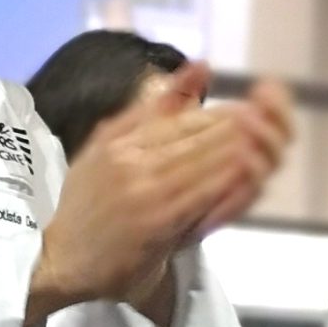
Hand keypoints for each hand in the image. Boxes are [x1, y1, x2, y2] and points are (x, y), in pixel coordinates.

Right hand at [32, 65, 294, 318]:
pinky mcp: (155, 222)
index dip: (221, 115)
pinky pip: (201, 196)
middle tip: (269, 121)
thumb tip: (201, 65)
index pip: (182, 119)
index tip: (251, 111)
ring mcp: (144, 191)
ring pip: (204, 163)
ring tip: (267, 141)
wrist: (59, 261)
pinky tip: (251, 174)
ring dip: (239, 149)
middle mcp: (131, 161)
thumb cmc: (84, 205)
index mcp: (120, 140)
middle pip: (198, 138)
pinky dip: (228, 182)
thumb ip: (152, 109)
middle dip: (237, 127)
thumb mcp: (105, 147)